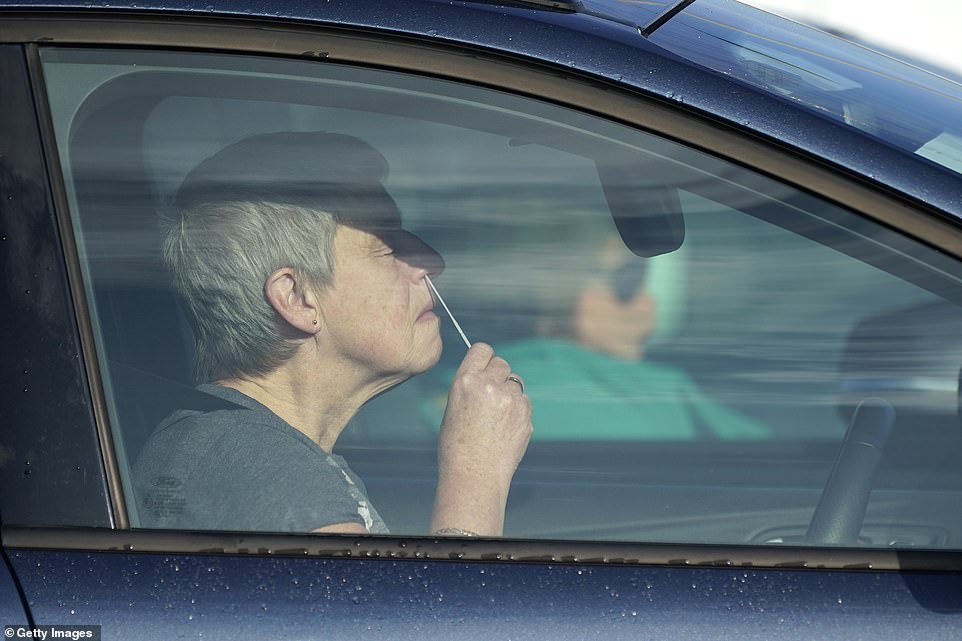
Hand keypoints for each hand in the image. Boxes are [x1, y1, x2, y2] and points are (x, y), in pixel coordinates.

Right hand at [431, 342, 532, 534]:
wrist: (474, 475)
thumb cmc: (457, 446)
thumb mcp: (453, 408)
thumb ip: (471, 387)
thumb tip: (486, 375)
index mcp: (466, 380)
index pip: (482, 349)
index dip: (484, 358)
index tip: (485, 366)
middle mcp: (489, 384)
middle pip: (502, 363)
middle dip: (498, 375)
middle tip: (491, 395)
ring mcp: (510, 399)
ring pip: (515, 383)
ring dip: (509, 393)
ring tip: (496, 418)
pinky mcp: (526, 413)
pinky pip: (524, 401)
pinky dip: (517, 410)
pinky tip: (505, 429)